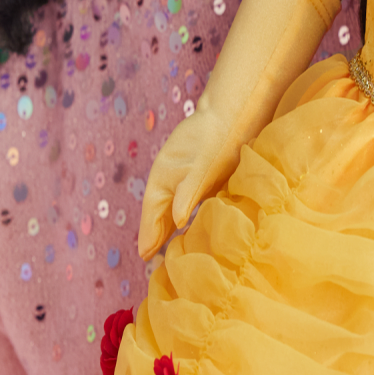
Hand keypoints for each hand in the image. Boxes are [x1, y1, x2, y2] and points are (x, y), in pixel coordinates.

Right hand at [136, 104, 232, 259]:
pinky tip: (186, 227)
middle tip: (149, 260)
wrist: (230, 114)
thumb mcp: (201, 166)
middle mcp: (168, 180)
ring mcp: (181, 179)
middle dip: (154, 234)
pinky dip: (181, 217)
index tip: (144, 256)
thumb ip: (188, 193)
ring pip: (169, 209)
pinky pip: (183, 204)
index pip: (152, 214)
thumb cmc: (214, 139)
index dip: (148, 234)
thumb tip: (178, 221)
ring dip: (166, 227)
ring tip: (163, 250)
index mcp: (162, 178)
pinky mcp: (197, 178)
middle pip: (157, 213)